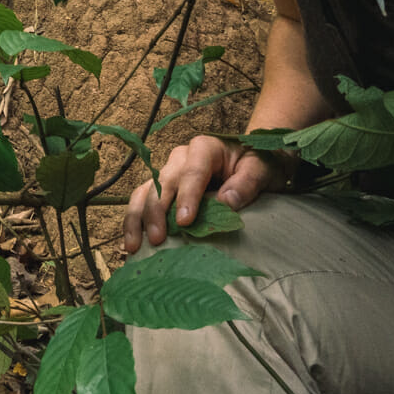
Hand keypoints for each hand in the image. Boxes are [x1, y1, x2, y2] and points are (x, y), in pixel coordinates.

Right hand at [122, 135, 291, 253]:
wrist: (250, 160)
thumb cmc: (257, 165)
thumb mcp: (261, 170)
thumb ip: (246, 183)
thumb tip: (226, 201)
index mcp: (204, 148)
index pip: (192, 172)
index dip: (186, 197)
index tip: (184, 222)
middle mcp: (180, 157)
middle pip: (163, 182)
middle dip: (156, 212)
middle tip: (157, 239)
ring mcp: (168, 171)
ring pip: (145, 191)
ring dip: (137, 218)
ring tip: (133, 245)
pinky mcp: (164, 188)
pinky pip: (143, 200)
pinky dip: (135, 220)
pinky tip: (132, 241)